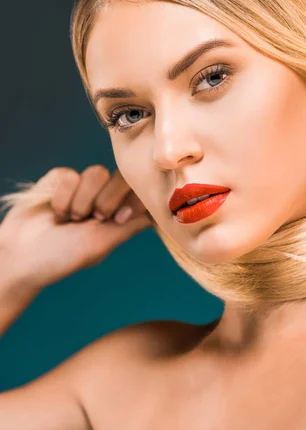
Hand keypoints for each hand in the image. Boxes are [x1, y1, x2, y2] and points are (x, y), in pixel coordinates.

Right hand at [0, 166, 152, 290]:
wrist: (23, 255)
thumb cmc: (63, 257)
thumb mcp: (102, 244)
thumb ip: (131, 225)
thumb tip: (160, 214)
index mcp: (118, 214)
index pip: (138, 192)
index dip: (133, 199)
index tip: (117, 219)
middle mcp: (104, 198)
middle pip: (121, 178)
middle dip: (105, 201)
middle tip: (90, 220)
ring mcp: (83, 187)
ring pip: (96, 172)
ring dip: (81, 200)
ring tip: (69, 219)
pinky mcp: (61, 179)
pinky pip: (70, 174)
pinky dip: (61, 196)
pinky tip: (54, 211)